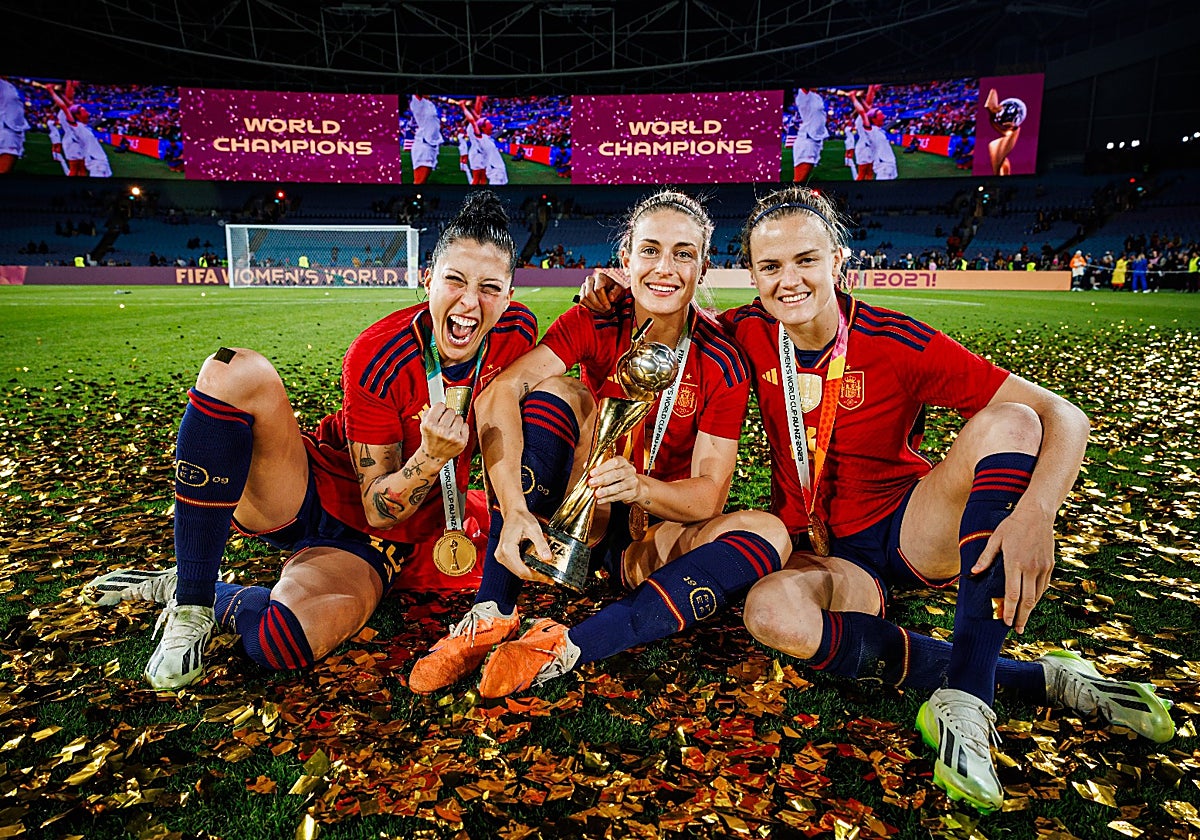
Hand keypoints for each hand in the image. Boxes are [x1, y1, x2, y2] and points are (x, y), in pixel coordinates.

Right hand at [418, 402, 468, 462]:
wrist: (434, 455)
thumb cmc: (430, 438)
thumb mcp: (424, 424)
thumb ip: (430, 411)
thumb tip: (442, 402)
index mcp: (429, 425)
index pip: (441, 405)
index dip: (440, 408)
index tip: (440, 412)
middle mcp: (441, 430)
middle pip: (451, 410)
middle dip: (448, 415)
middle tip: (445, 422)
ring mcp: (452, 436)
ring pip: (459, 417)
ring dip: (455, 421)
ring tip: (450, 428)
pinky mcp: (461, 441)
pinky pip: (466, 425)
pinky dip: (462, 428)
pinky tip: (455, 433)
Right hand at [495, 507, 555, 583]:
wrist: (513, 513)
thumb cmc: (521, 518)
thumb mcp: (534, 529)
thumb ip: (541, 544)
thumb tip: (547, 558)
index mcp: (507, 549)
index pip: (522, 571)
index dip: (537, 576)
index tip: (548, 578)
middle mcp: (501, 554)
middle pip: (520, 573)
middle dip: (535, 576)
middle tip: (549, 577)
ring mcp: (501, 556)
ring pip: (518, 572)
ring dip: (531, 574)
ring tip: (544, 573)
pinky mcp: (503, 556)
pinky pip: (516, 567)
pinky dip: (526, 569)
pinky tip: (535, 567)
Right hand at [576, 268, 626, 313]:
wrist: (610, 290)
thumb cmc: (614, 290)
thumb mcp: (619, 289)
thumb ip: (615, 292)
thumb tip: (610, 298)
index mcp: (600, 277)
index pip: (598, 289)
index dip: (603, 300)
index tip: (609, 306)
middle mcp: (590, 279)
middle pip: (589, 294)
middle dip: (597, 304)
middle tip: (605, 310)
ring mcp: (584, 286)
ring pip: (583, 298)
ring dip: (593, 307)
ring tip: (602, 310)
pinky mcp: (580, 293)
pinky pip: (580, 302)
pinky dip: (588, 308)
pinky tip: (596, 310)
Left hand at [587, 455, 641, 504]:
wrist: (635, 486)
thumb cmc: (619, 475)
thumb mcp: (610, 468)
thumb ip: (598, 466)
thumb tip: (586, 465)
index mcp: (623, 462)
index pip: (614, 462)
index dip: (602, 468)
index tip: (592, 473)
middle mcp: (629, 471)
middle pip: (617, 474)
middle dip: (603, 479)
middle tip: (591, 483)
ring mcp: (632, 482)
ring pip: (619, 487)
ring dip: (606, 491)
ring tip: (596, 494)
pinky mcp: (632, 493)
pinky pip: (619, 496)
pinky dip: (609, 499)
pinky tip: (600, 500)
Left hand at [970, 506, 1054, 633]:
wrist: (1037, 514)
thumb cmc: (1012, 526)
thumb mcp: (995, 539)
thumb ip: (985, 558)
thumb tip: (973, 572)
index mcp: (1014, 563)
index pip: (1012, 594)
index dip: (1009, 611)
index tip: (1005, 622)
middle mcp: (1030, 568)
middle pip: (1027, 600)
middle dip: (1021, 617)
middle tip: (1016, 630)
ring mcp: (1042, 567)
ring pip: (1037, 595)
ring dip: (1030, 610)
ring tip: (1023, 620)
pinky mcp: (1050, 565)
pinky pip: (1044, 586)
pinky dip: (1037, 597)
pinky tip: (1032, 603)